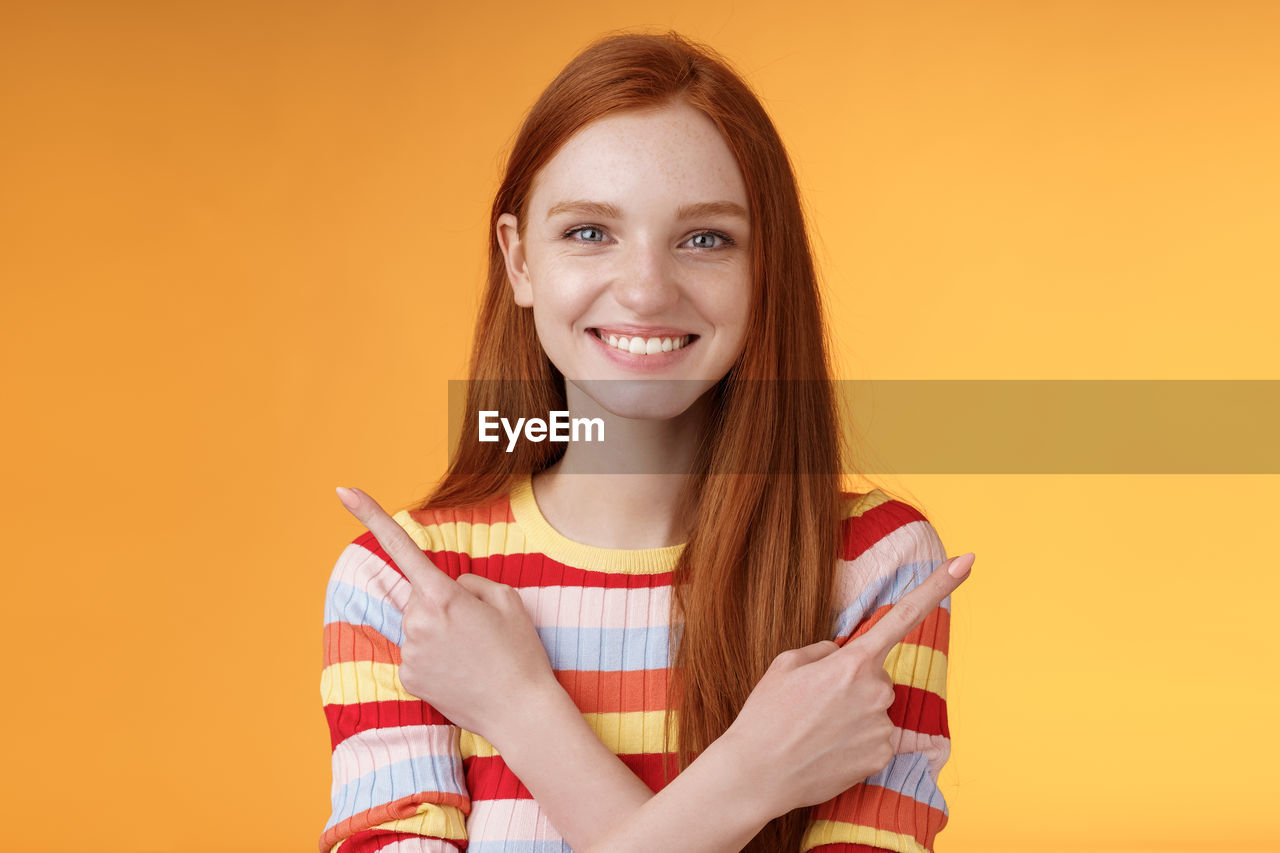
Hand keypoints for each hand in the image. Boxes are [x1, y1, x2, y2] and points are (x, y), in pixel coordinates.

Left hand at [335, 485, 560, 742]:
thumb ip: (469, 582)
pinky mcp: (407, 677)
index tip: (344, 490)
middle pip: (419, 597)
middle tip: (478, 629)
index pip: (401, 547)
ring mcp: (409, 652)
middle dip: (442, 604)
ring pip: (418, 626)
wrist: (520, 711)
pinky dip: (435, 659)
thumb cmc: (519, 652)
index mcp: (442, 595)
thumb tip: (446, 589)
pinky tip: (460, 672)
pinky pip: (417, 654)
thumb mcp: (507, 600)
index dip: (371, 515)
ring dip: (439, 633)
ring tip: (474, 654)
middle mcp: (417, 621)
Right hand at [723, 551, 974, 815]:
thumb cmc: (766, 714)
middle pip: (878, 676)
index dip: (938, 586)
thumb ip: (825, 651)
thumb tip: (844, 655)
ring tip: (818, 729)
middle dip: (856, 682)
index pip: (904, 615)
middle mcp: (876, 691)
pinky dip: (876, 741)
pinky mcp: (881, 757)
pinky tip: (873, 748)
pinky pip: (890, 741)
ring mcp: (882, 727)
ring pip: (879, 708)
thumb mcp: (786, 664)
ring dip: (857, 713)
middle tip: (817, 701)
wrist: (757, 773)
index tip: (967, 562)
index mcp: (853, 661)